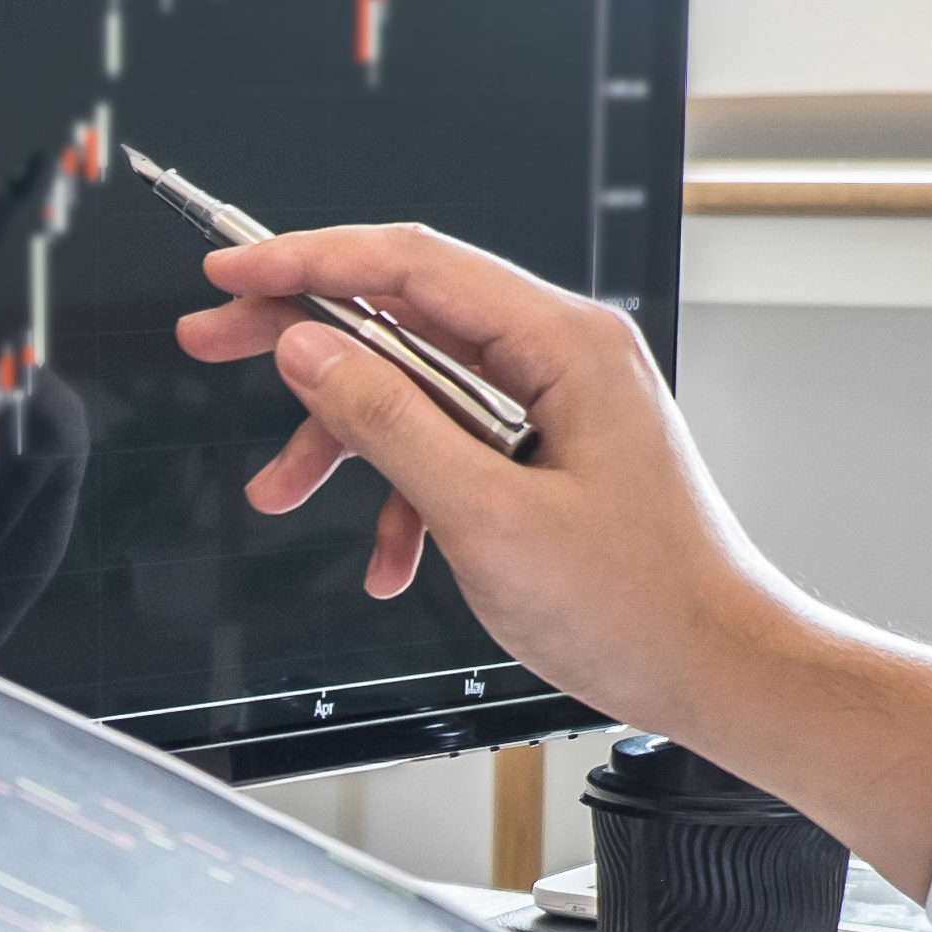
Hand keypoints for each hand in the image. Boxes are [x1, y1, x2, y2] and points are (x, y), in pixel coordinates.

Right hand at [177, 227, 931, 897]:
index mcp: (564, 343)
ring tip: (278, 493)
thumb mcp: (486, 517)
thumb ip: (389, 423)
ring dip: (346, 440)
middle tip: (209, 340)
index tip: (229, 272)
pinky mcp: (552, 449)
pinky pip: (453, 444)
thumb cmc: (637, 605)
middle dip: (303, 337)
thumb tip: (307, 350)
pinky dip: (406, 496)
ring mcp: (559, 400)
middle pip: (405, 315)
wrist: (722, 671)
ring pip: (419, 389)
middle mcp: (564, 353)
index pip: (412, 265)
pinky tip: (389, 564)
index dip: (308, 260)